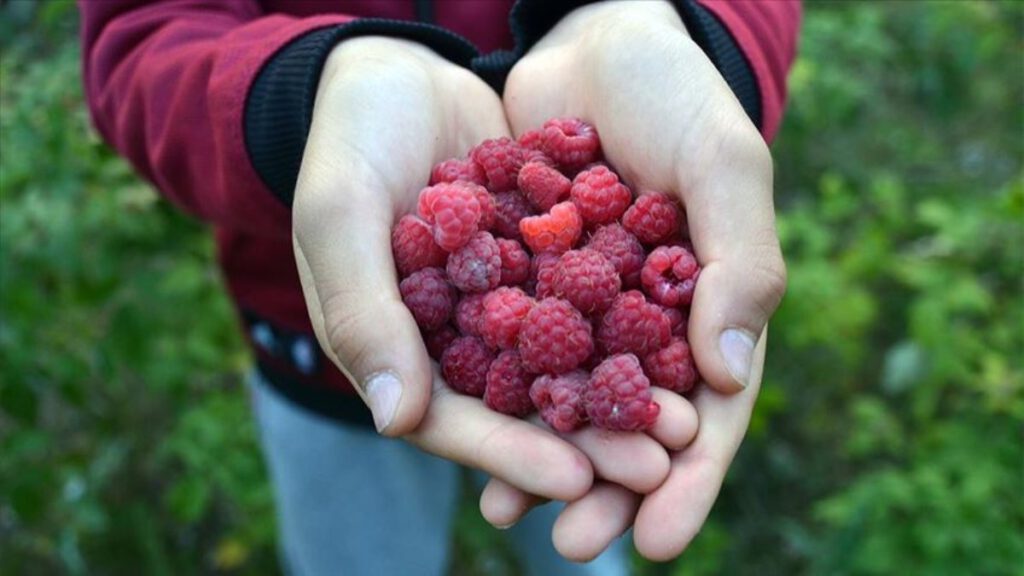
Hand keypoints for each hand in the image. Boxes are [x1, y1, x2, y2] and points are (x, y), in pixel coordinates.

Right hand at [291, 37, 673, 505]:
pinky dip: (635, 323)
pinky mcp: (546, 258)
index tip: (574, 478)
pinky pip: (594, 299)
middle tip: (654, 468)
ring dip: (623, 395)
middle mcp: (456, 337)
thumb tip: (395, 421)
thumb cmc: (350, 137)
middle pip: (523, 404)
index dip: (510, 453)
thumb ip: (362, 310)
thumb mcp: (340, 214)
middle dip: (587, 439)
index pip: (453, 419)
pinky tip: (686, 342)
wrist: (401, 68)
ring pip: (569, 363)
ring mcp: (505, 299)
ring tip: (683, 422)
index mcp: (396, 347)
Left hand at [491, 1, 787, 559]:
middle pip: (629, 424)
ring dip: (540, 454)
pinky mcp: (519, 277)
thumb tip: (725, 375)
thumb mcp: (723, 163)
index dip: (688, 479)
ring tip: (508, 511)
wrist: (589, 36)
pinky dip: (487, 384)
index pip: (708, 414)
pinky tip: (455, 424)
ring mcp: (580, 304)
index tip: (659, 540)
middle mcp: (644, 321)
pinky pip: (501, 343)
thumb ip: (739, 262)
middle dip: (605, 487)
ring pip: (562, 397)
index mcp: (708, 309)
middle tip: (573, 541)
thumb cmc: (676, 94)